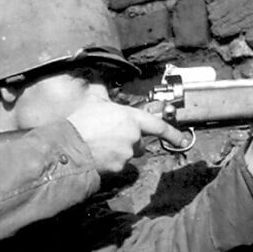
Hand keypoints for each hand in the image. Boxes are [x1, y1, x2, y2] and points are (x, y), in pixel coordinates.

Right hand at [65, 96, 191, 173]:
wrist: (69, 147)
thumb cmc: (80, 122)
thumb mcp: (93, 100)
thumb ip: (103, 92)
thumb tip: (101, 83)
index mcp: (131, 118)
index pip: (158, 126)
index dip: (173, 133)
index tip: (183, 139)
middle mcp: (133, 137)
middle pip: (139, 142)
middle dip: (129, 140)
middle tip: (109, 136)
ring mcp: (127, 154)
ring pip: (128, 154)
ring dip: (118, 150)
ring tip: (98, 144)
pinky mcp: (118, 168)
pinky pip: (118, 165)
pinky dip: (110, 161)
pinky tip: (96, 155)